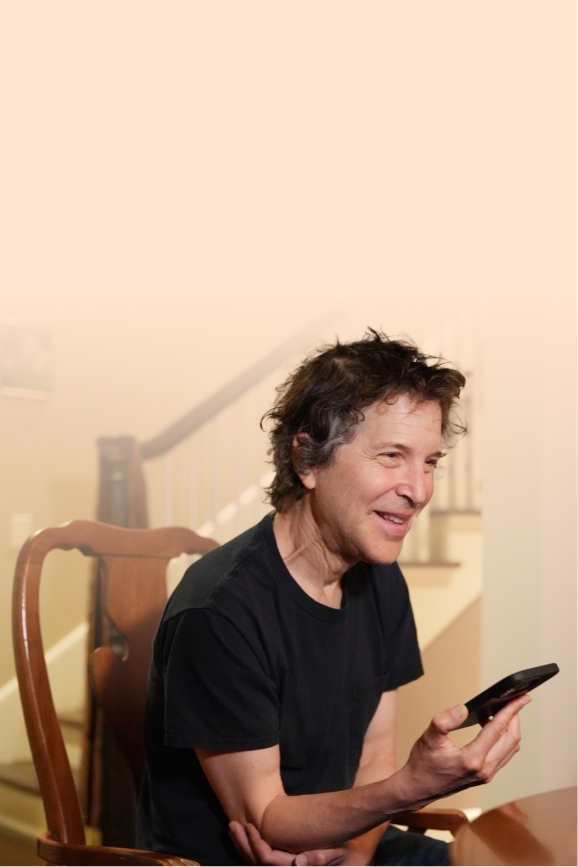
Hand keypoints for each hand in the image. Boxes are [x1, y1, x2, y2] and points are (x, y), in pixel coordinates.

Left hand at [229, 821, 344, 865]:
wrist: (342, 854)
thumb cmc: (338, 851)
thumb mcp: (333, 853)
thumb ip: (318, 858)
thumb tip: (298, 863)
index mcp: (292, 866)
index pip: (267, 859)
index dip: (256, 844)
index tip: (250, 826)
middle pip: (255, 861)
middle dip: (242, 843)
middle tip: (233, 824)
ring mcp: (279, 865)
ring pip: (254, 860)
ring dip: (241, 844)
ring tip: (232, 827)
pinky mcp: (278, 860)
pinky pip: (259, 856)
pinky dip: (248, 845)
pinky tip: (241, 834)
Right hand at [398, 693, 529, 808]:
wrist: (417, 789)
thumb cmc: (422, 764)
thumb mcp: (429, 738)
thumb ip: (445, 721)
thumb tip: (463, 708)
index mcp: (473, 759)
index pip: (498, 729)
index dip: (511, 711)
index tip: (522, 697)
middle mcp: (484, 769)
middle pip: (511, 739)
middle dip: (515, 718)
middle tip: (515, 700)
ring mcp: (486, 775)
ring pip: (510, 748)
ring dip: (511, 729)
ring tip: (505, 711)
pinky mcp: (484, 776)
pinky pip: (503, 755)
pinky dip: (504, 739)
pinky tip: (492, 728)